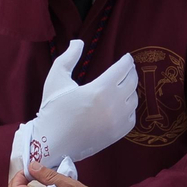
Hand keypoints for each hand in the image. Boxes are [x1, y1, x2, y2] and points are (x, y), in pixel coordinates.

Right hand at [18, 40, 137, 169]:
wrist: (53, 143)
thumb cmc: (53, 110)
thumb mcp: (56, 79)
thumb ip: (68, 58)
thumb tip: (79, 42)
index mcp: (100, 89)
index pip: (123, 69)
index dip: (126, 61)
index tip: (126, 57)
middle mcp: (113, 105)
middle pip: (132, 82)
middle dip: (130, 72)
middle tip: (126, 68)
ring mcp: (117, 121)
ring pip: (134, 99)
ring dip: (130, 89)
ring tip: (123, 85)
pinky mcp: (117, 134)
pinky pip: (132, 116)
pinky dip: (129, 107)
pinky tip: (122, 104)